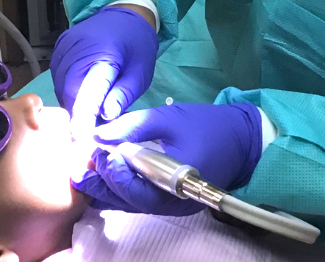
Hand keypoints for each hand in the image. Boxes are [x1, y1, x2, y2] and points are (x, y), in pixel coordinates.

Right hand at [50, 7, 157, 126]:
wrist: (124, 14)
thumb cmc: (136, 45)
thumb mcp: (141, 72)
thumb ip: (124, 94)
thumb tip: (107, 117)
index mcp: (104, 54)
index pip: (89, 90)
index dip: (84, 116)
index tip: (80, 138)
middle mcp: (77, 50)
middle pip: (71, 92)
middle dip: (80, 115)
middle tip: (95, 128)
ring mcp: (63, 48)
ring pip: (61, 88)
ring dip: (74, 104)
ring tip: (92, 108)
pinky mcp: (57, 49)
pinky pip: (58, 79)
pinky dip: (69, 92)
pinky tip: (82, 93)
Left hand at [72, 102, 262, 215]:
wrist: (243, 139)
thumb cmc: (207, 125)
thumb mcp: (169, 118)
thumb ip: (133, 126)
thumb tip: (97, 135)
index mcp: (176, 182)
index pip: (135, 188)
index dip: (111, 173)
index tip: (96, 151)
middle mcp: (172, 202)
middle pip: (128, 201)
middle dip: (101, 184)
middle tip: (81, 164)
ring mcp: (171, 206)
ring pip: (130, 204)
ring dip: (106, 189)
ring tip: (85, 170)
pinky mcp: (170, 201)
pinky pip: (139, 200)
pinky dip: (120, 190)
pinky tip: (104, 176)